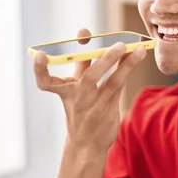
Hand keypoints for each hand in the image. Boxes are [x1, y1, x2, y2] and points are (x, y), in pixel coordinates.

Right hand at [33, 28, 146, 152]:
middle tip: (118, 45)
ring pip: (112, 81)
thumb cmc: (81, 109)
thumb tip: (85, 33)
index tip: (39, 55)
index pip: (45, 82)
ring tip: (137, 49)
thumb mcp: (75, 88)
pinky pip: (119, 85)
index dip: (40, 69)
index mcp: (64, 92)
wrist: (86, 144)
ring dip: (126, 64)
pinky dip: (127, 68)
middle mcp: (78, 98)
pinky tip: (137, 56)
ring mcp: (95, 105)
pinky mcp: (109, 109)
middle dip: (104, 59)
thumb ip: (82, 63)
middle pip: (90, 77)